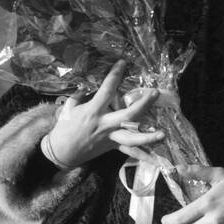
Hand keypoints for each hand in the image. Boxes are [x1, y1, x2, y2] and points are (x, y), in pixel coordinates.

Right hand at [45, 60, 164, 168]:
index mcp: (92, 112)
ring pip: (132, 139)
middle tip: (155, 93)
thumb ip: (81, 94)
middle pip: (127, 116)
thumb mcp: (69, 107)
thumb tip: (91, 82)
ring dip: (148, 137)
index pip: (106, 90)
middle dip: (142, 105)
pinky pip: (129, 152)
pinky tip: (157, 159)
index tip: (123, 63)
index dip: (115, 75)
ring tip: (163, 134)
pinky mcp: (112, 147)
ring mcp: (110, 138)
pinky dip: (144, 156)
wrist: (60, 153)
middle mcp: (104, 125)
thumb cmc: (64, 128)